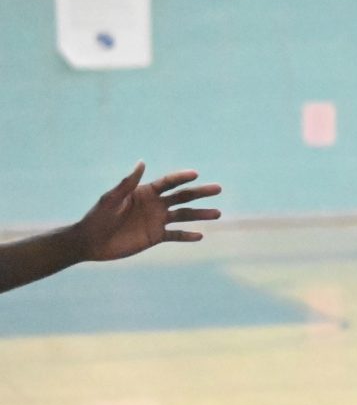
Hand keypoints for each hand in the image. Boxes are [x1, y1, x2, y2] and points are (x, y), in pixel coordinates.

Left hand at [75, 164, 220, 263]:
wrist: (90, 241)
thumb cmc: (98, 217)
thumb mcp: (111, 199)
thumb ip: (128, 183)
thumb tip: (141, 162)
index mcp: (145, 193)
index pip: (168, 183)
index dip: (181, 177)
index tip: (195, 174)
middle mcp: (155, 205)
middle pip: (183, 197)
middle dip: (200, 192)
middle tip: (218, 188)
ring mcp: (157, 221)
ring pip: (184, 215)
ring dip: (201, 214)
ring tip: (218, 213)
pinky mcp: (155, 237)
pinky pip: (176, 235)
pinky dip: (187, 235)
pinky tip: (200, 235)